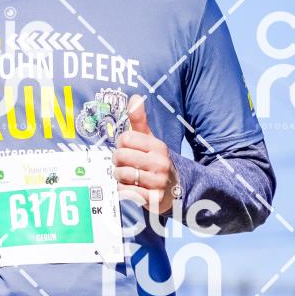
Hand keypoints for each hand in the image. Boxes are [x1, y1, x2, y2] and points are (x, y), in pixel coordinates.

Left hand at [112, 96, 178, 214]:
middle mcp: (160, 162)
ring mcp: (157, 181)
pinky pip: (126, 192)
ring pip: (122, 174)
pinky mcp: (154, 199)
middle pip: (120, 156)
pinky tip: (132, 188)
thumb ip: (140, 121)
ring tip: (128, 176)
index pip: (125, 138)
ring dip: (120, 176)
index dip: (121, 144)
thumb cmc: (156, 161)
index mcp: (158, 146)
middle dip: (118, 161)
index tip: (127, 149)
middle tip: (124, 164)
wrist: (176, 189)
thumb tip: (135, 97)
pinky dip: (124, 190)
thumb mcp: (151, 141)